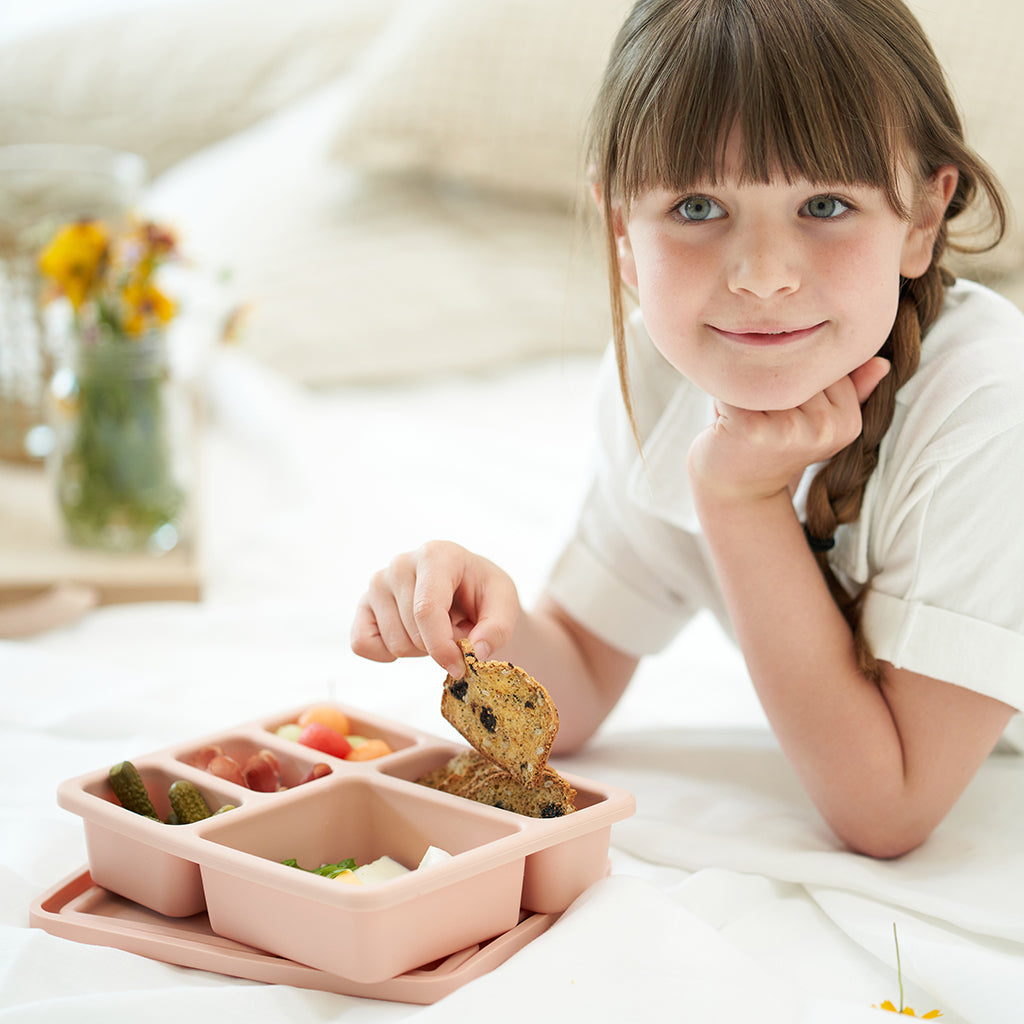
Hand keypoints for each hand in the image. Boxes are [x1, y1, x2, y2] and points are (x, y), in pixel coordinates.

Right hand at [350, 541, 519, 677]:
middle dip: (439, 646)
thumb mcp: (505, 603)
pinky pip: (362, 644)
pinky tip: (410, 637)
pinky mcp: (363, 604)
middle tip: (456, 630)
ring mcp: (377, 583)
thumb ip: (498, 628)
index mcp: (436, 555)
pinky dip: (387, 654)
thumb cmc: (483, 592)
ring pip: (393, 644)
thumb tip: (476, 653)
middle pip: (412, 633)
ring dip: (420, 649)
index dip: (441, 646)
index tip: (460, 668)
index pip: (426, 609)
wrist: (464, 586)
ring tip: (437, 628)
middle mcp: (400, 563)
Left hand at [687, 356, 889, 503]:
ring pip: (766, 372)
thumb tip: (883, 363)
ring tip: (746, 412)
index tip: (788, 405)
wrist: (737, 491)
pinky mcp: (752, 428)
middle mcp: (825, 427)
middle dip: (773, 378)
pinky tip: (727, 418)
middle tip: (763, 410)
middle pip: (796, 366)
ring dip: (747, 385)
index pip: (825, 365)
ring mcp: (789, 429)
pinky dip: (723, 395)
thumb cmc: (774, 445)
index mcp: (848, 422)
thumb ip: (850, 389)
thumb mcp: (817, 420)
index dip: (798, 376)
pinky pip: (735, 385)